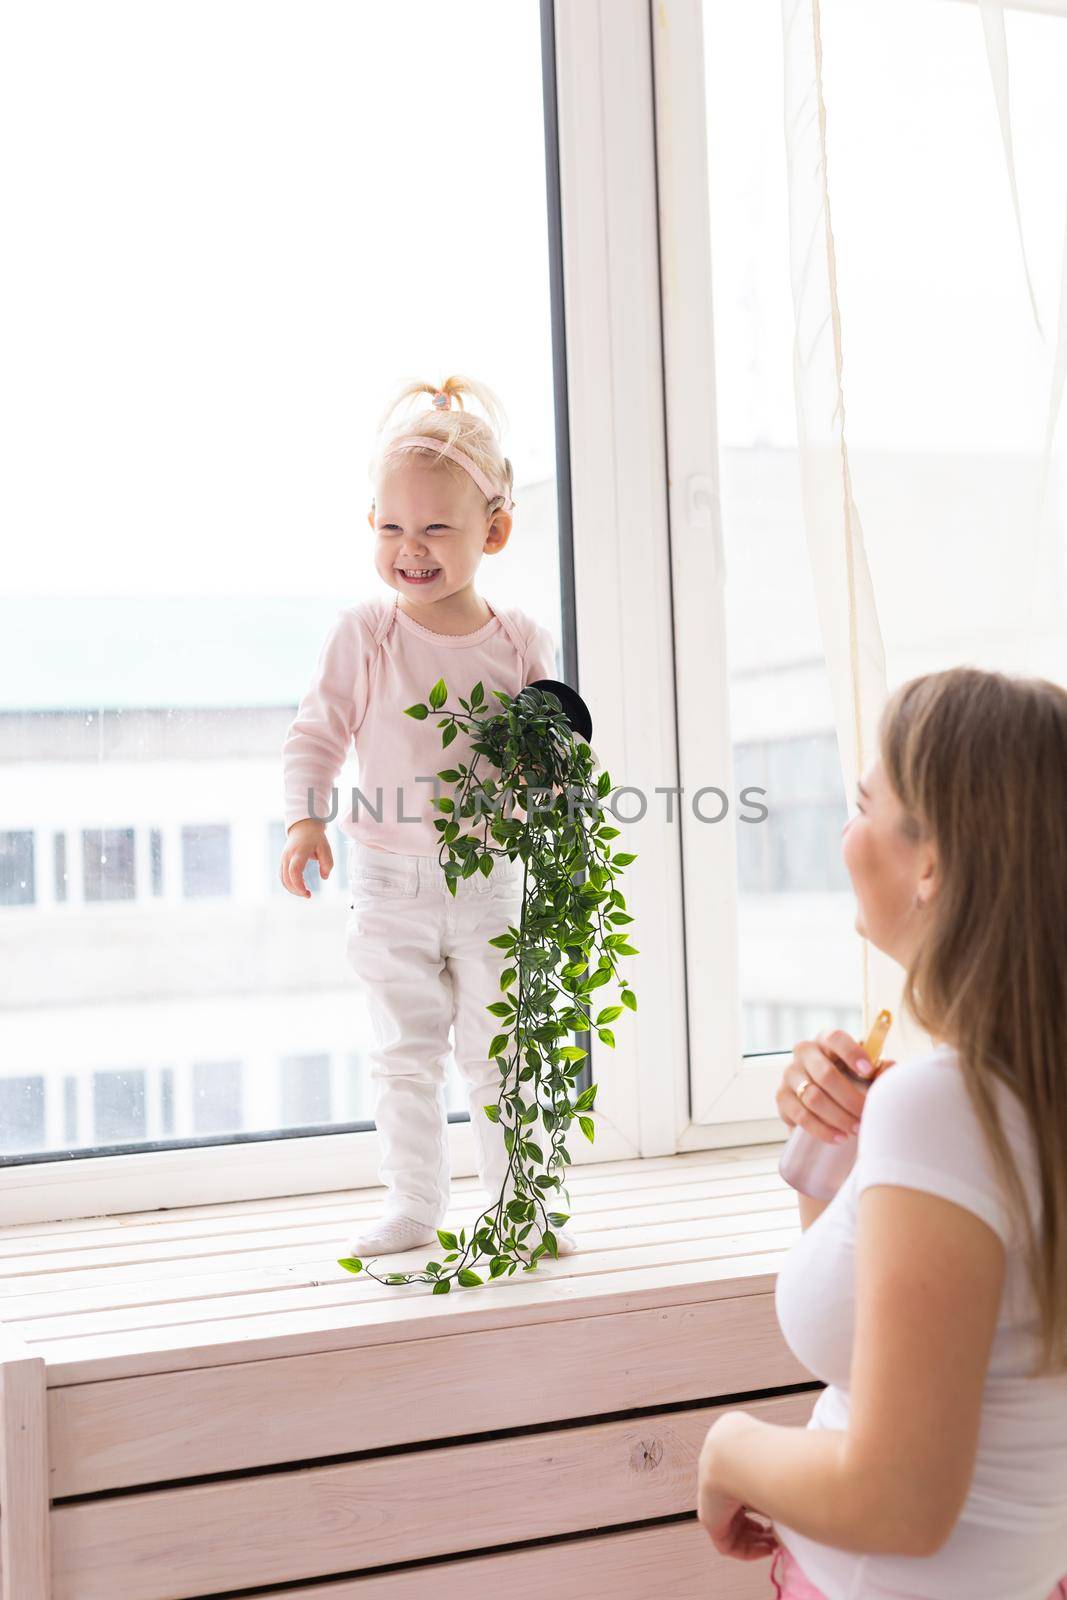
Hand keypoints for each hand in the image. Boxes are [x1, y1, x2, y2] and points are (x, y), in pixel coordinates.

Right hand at [280, 818, 331, 898]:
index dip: (298, 884)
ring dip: (292, 889)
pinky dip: (289, 884)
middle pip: (286, 878)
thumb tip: (324, 877)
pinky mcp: (282, 862)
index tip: (306, 892)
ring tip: (305, 892)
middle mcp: (288, 856)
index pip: (294, 871)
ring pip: (282, 879)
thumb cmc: (315, 838)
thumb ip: (327, 863)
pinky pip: (282, 877)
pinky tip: (299, 886)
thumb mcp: (325, 848)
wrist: (303, 827)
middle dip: (296, 890)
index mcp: (299, 852)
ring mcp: (283, 859)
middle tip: (308, 895)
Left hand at [697, 1414, 779, 1561]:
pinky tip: (766, 1549)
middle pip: (738, 1512)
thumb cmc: (762, 1449)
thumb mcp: (772, 1460)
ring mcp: (711, 1499)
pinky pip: (727, 1544)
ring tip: (776, 1544)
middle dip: (761, 1527)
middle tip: (780, 1534)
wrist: (735, 1451)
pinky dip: (748, 1551)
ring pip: (733, 1529)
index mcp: (731, 1462)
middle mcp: (718, 1480)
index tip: (782, 1511)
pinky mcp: (709, 1519)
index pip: (744, 1489)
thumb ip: (779, 1474)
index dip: (765, 1504)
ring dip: (757, 1540)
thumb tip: (799, 1491)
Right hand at [776, 1027, 894, 1144]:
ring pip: (813, 1097)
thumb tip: (888, 1068)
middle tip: (866, 1114)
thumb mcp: (865, 1073)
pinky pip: (800, 1115)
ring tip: (856, 1129)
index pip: (835, 1038)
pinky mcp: (781, 1097)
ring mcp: (790, 1074)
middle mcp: (804, 1052)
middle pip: (825, 1074)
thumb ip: (879, 1071)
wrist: (826, 1103)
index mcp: (826, 1040)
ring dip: (838, 1116)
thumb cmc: (850, 1081)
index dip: (852, 1053)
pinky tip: (840, 1137)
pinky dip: (822, 1129)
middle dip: (849, 1098)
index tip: (869, 1071)